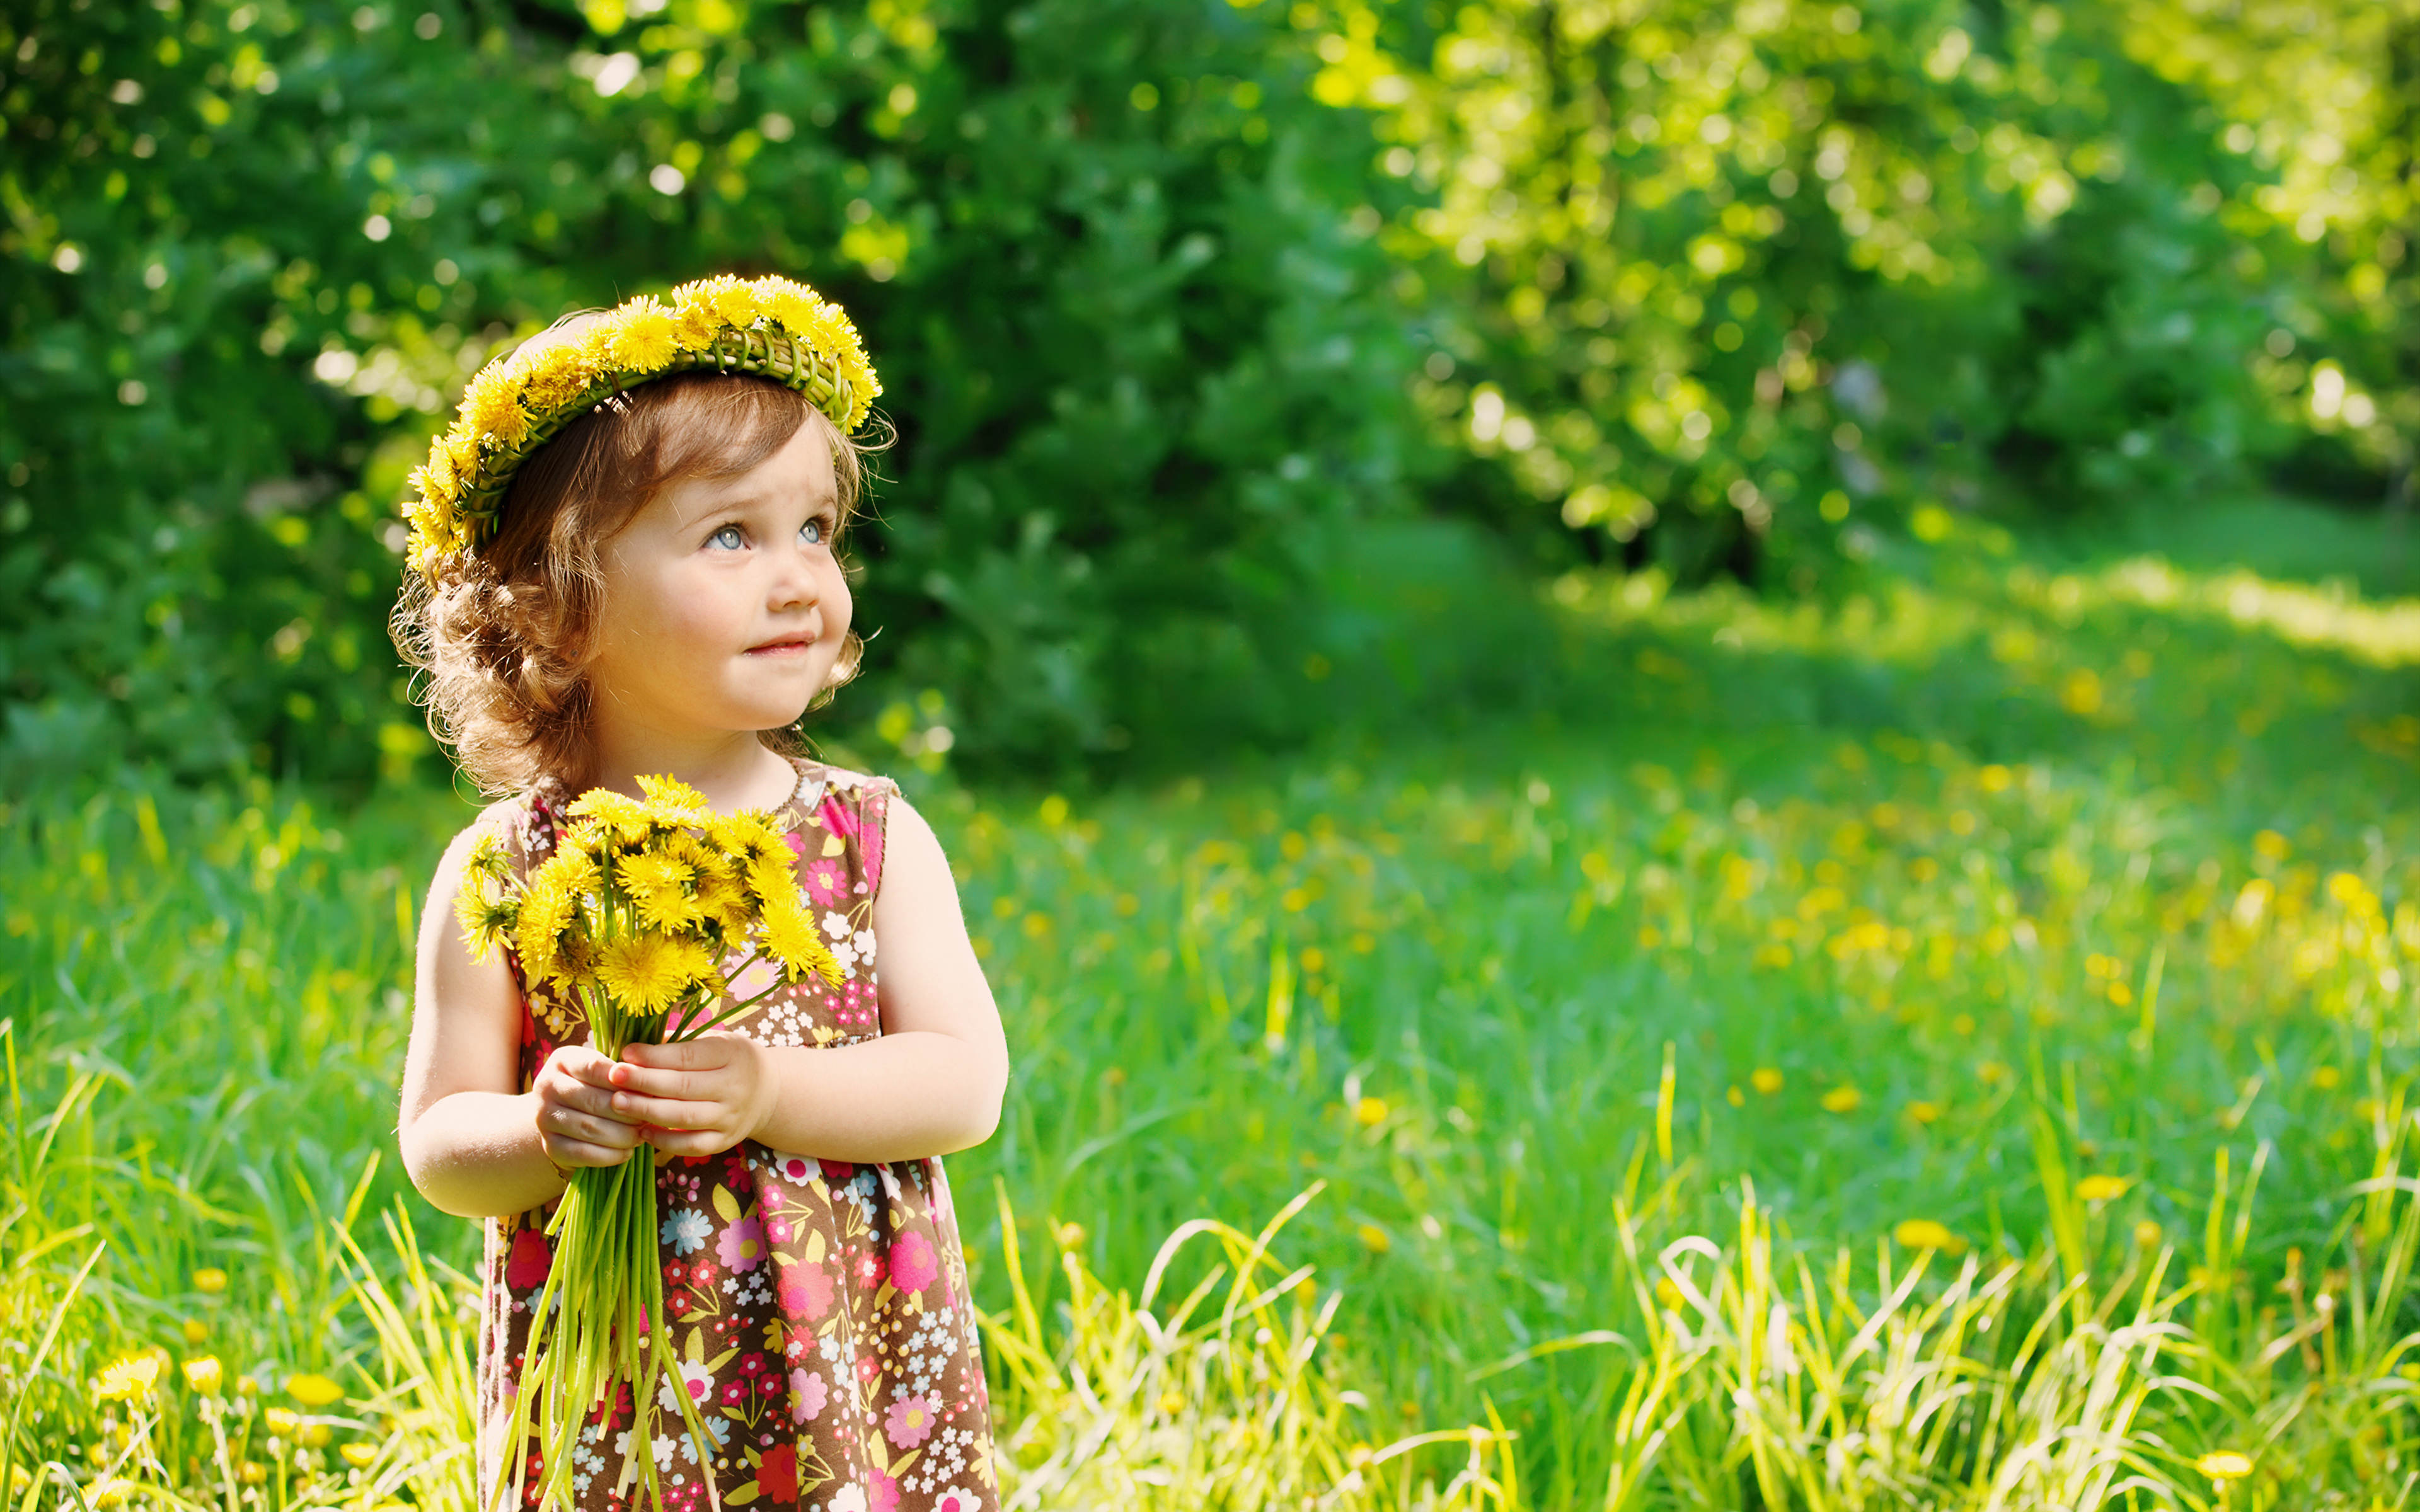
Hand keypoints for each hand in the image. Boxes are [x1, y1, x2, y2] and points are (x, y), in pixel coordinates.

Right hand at [532, 1045, 646, 1169]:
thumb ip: (628, 1065)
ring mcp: (543, 1118)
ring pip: (589, 1128)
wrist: (565, 1115)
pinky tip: (628, 1152)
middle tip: (650, 1117)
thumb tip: (660, 1062)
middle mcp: (546, 1086)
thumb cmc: (597, 1086)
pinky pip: (583, 1153)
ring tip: (642, 1134)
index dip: (624, 1079)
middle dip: (627, 1111)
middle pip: (593, 1100)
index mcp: (562, 1060)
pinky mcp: (549, 1146)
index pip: (594, 1067)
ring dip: (622, 1134)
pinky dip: (610, 1155)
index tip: (649, 1088)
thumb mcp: (606, 1068)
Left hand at [607, 1032, 772, 1157]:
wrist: (768, 1092)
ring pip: (684, 1118)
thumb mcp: (712, 1041)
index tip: (626, 1053)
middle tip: (613, 1077)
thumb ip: (676, 1043)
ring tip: (618, 1103)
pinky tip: (642, 1131)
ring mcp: (731, 1117)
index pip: (687, 1056)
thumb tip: (632, 1047)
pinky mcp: (725, 1141)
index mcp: (731, 1054)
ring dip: (647, 1111)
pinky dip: (665, 1141)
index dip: (654, 1056)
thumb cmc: (728, 1060)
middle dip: (644, 1082)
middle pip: (683, 1087)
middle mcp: (735, 1086)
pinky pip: (692, 1146)